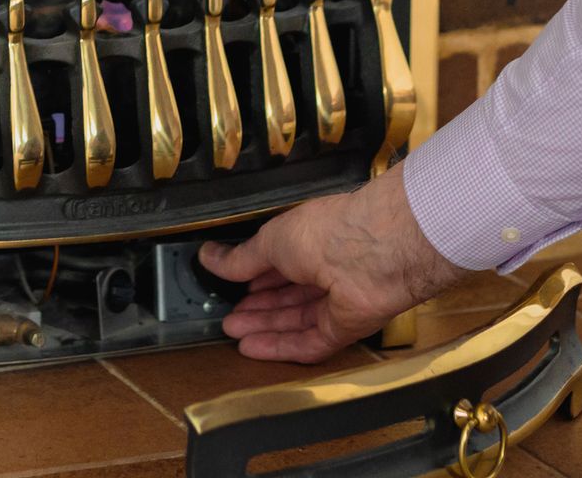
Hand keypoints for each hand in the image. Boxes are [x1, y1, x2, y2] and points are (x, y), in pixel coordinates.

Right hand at [197, 164, 465, 361]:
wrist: (374, 253)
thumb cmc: (325, 232)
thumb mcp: (271, 241)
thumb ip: (242, 257)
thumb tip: (207, 256)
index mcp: (312, 241)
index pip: (280, 264)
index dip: (255, 278)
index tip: (230, 289)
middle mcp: (327, 270)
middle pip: (287, 297)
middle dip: (257, 308)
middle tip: (227, 319)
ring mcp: (338, 302)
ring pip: (296, 321)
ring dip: (264, 328)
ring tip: (233, 333)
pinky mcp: (346, 329)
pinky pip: (310, 343)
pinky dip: (281, 347)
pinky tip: (252, 349)